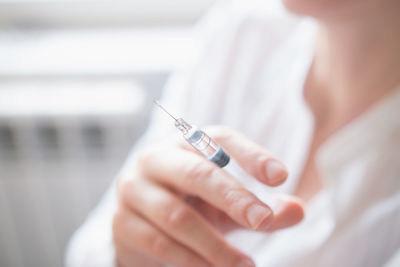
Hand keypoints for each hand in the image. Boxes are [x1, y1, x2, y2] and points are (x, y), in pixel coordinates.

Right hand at [113, 126, 303, 266]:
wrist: (142, 226)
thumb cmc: (192, 206)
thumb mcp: (227, 204)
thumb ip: (260, 206)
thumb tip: (297, 210)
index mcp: (184, 145)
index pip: (218, 139)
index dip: (250, 155)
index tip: (280, 177)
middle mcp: (155, 160)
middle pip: (196, 171)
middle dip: (232, 197)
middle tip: (262, 220)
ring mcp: (134, 191)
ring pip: (177, 215)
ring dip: (215, 244)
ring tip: (245, 266)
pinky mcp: (122, 224)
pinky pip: (159, 244)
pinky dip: (191, 262)